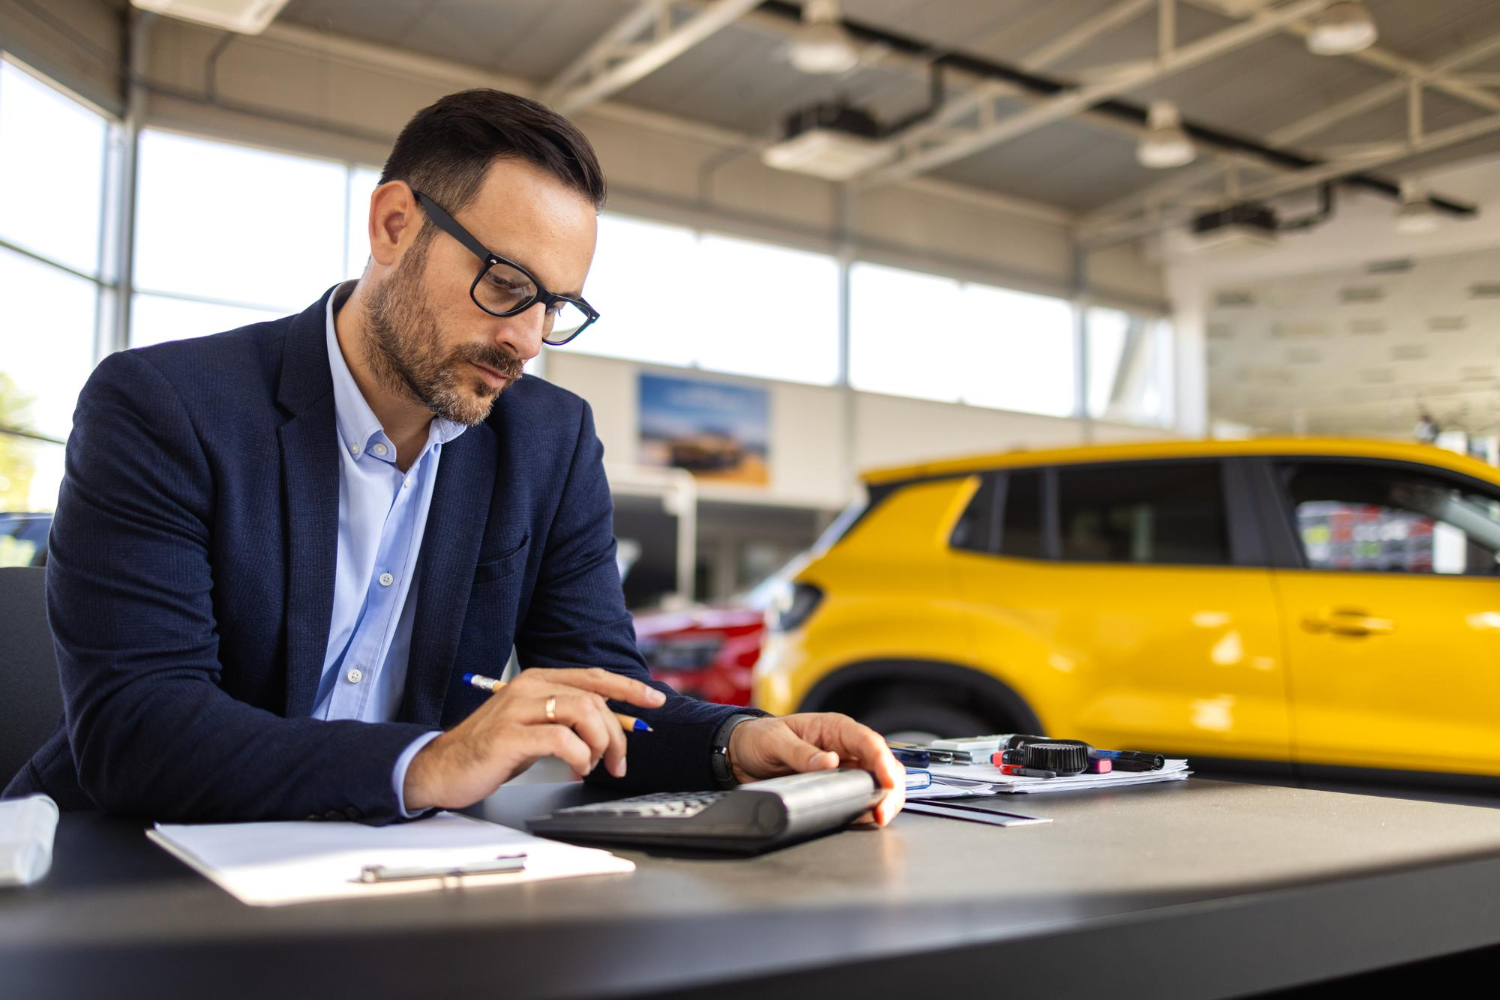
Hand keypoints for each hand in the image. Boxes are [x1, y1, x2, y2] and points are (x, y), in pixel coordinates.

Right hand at [403, 668, 666, 810]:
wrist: (440, 768)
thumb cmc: (490, 750)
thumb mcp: (535, 728)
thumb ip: (568, 722)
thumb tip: (613, 729)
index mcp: (538, 681)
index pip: (594, 677)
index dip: (629, 688)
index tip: (655, 700)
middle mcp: (529, 688)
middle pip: (595, 699)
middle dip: (617, 734)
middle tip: (617, 763)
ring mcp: (518, 710)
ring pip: (583, 713)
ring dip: (599, 744)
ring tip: (593, 766)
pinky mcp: (509, 736)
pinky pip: (561, 740)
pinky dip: (579, 756)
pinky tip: (575, 768)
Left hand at [727, 713, 904, 825]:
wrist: (741, 754)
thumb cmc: (759, 738)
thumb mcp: (775, 741)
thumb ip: (800, 753)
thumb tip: (830, 762)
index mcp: (834, 728)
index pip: (868, 742)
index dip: (882, 761)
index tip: (888, 783)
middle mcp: (845, 747)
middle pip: (882, 764)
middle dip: (890, 787)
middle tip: (883, 811)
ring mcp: (844, 768)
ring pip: (878, 781)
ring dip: (884, 799)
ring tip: (878, 817)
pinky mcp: (837, 786)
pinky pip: (861, 796)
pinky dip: (868, 807)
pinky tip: (866, 818)